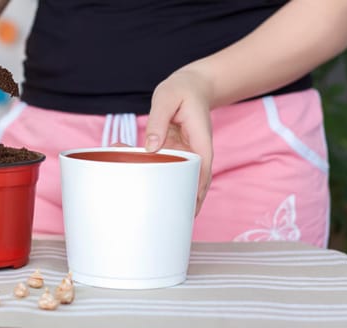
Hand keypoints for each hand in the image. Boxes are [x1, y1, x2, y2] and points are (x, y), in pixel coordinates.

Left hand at [146, 67, 213, 214]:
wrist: (191, 85)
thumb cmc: (181, 89)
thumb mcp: (166, 98)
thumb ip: (158, 121)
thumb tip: (151, 147)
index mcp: (200, 141)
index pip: (202, 172)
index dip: (196, 192)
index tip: (189, 211)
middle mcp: (196, 151)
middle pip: (194, 183)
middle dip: (185, 202)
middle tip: (170, 222)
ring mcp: (187, 154)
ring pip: (181, 178)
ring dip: (171, 192)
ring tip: (157, 212)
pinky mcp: (177, 152)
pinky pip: (168, 168)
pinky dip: (158, 176)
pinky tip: (144, 184)